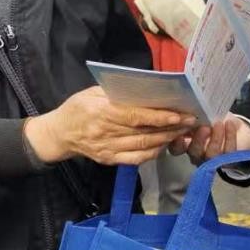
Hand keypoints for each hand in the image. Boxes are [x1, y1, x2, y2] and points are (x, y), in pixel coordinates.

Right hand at [25, 87, 195, 166]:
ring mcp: (108, 149)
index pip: (135, 116)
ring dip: (167, 140)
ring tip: (183, 131)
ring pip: (144, 147)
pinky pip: (136, 159)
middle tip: (191, 121)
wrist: (58, 134)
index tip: (179, 114)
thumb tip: (148, 89)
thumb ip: (118, 92)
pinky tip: (165, 144)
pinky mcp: (109, 160)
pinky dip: (153, 152)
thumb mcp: (93, 92)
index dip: (159, 117)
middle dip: (171, 128)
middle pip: (144, 133)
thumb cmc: (78, 107)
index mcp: (101, 112)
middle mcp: (105, 133)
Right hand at [168, 115, 249, 165]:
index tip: (180, 132)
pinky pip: (228, 152)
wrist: (234, 123)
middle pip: (194, 152)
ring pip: (211, 155)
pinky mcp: (229, 159)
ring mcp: (212, 159)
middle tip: (205, 127)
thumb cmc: (215, 117)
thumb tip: (188, 107)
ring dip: (215, 139)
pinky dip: (229, 137)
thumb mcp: (203, 113)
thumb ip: (194, 114)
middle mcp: (197, 153)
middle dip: (198, 140)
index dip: (177, 142)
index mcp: (187, 142)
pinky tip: (229, 124)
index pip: (177, 148)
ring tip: (219, 124)